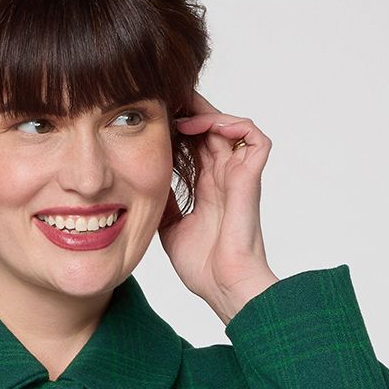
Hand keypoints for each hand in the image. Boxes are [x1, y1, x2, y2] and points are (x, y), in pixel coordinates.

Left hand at [159, 90, 280, 324]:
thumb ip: (159, 201)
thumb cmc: (203, 267)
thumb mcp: (167, 226)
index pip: (194, 144)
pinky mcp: (251, 178)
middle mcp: (224, 177)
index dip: (177, 128)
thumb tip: (135, 184)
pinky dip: (233, 124)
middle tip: (164, 102)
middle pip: (210, 129)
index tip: (153, 119)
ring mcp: (238, 176)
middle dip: (188, 111)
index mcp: (207, 187)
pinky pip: (254, 138)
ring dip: (205, 114)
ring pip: (230, 126)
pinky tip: (203, 127)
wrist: (223, 286)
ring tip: (180, 114)